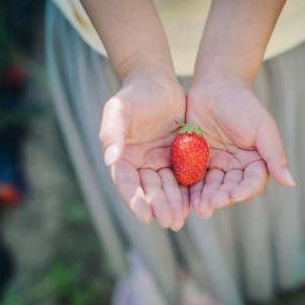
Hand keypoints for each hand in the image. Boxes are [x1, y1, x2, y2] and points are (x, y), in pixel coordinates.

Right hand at [100, 74, 187, 230]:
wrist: (156, 83)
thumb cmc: (133, 95)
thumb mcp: (118, 110)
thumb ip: (112, 134)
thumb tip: (110, 159)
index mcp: (122, 157)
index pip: (125, 183)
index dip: (134, 200)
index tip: (145, 216)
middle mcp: (139, 164)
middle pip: (148, 190)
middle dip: (158, 206)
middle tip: (170, 221)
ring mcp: (158, 162)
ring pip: (166, 187)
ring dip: (173, 203)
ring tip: (181, 219)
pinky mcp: (177, 157)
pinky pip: (183, 176)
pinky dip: (187, 189)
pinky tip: (195, 202)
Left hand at [186, 78, 294, 217]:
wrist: (215, 86)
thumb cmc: (243, 103)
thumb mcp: (262, 127)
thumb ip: (274, 155)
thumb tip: (290, 183)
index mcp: (254, 161)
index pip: (252, 182)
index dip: (244, 191)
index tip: (234, 196)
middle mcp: (235, 166)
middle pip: (229, 188)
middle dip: (221, 198)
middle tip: (211, 206)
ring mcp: (215, 164)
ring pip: (211, 186)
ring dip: (205, 198)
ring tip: (199, 208)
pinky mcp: (195, 160)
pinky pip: (193, 176)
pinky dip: (190, 188)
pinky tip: (186, 197)